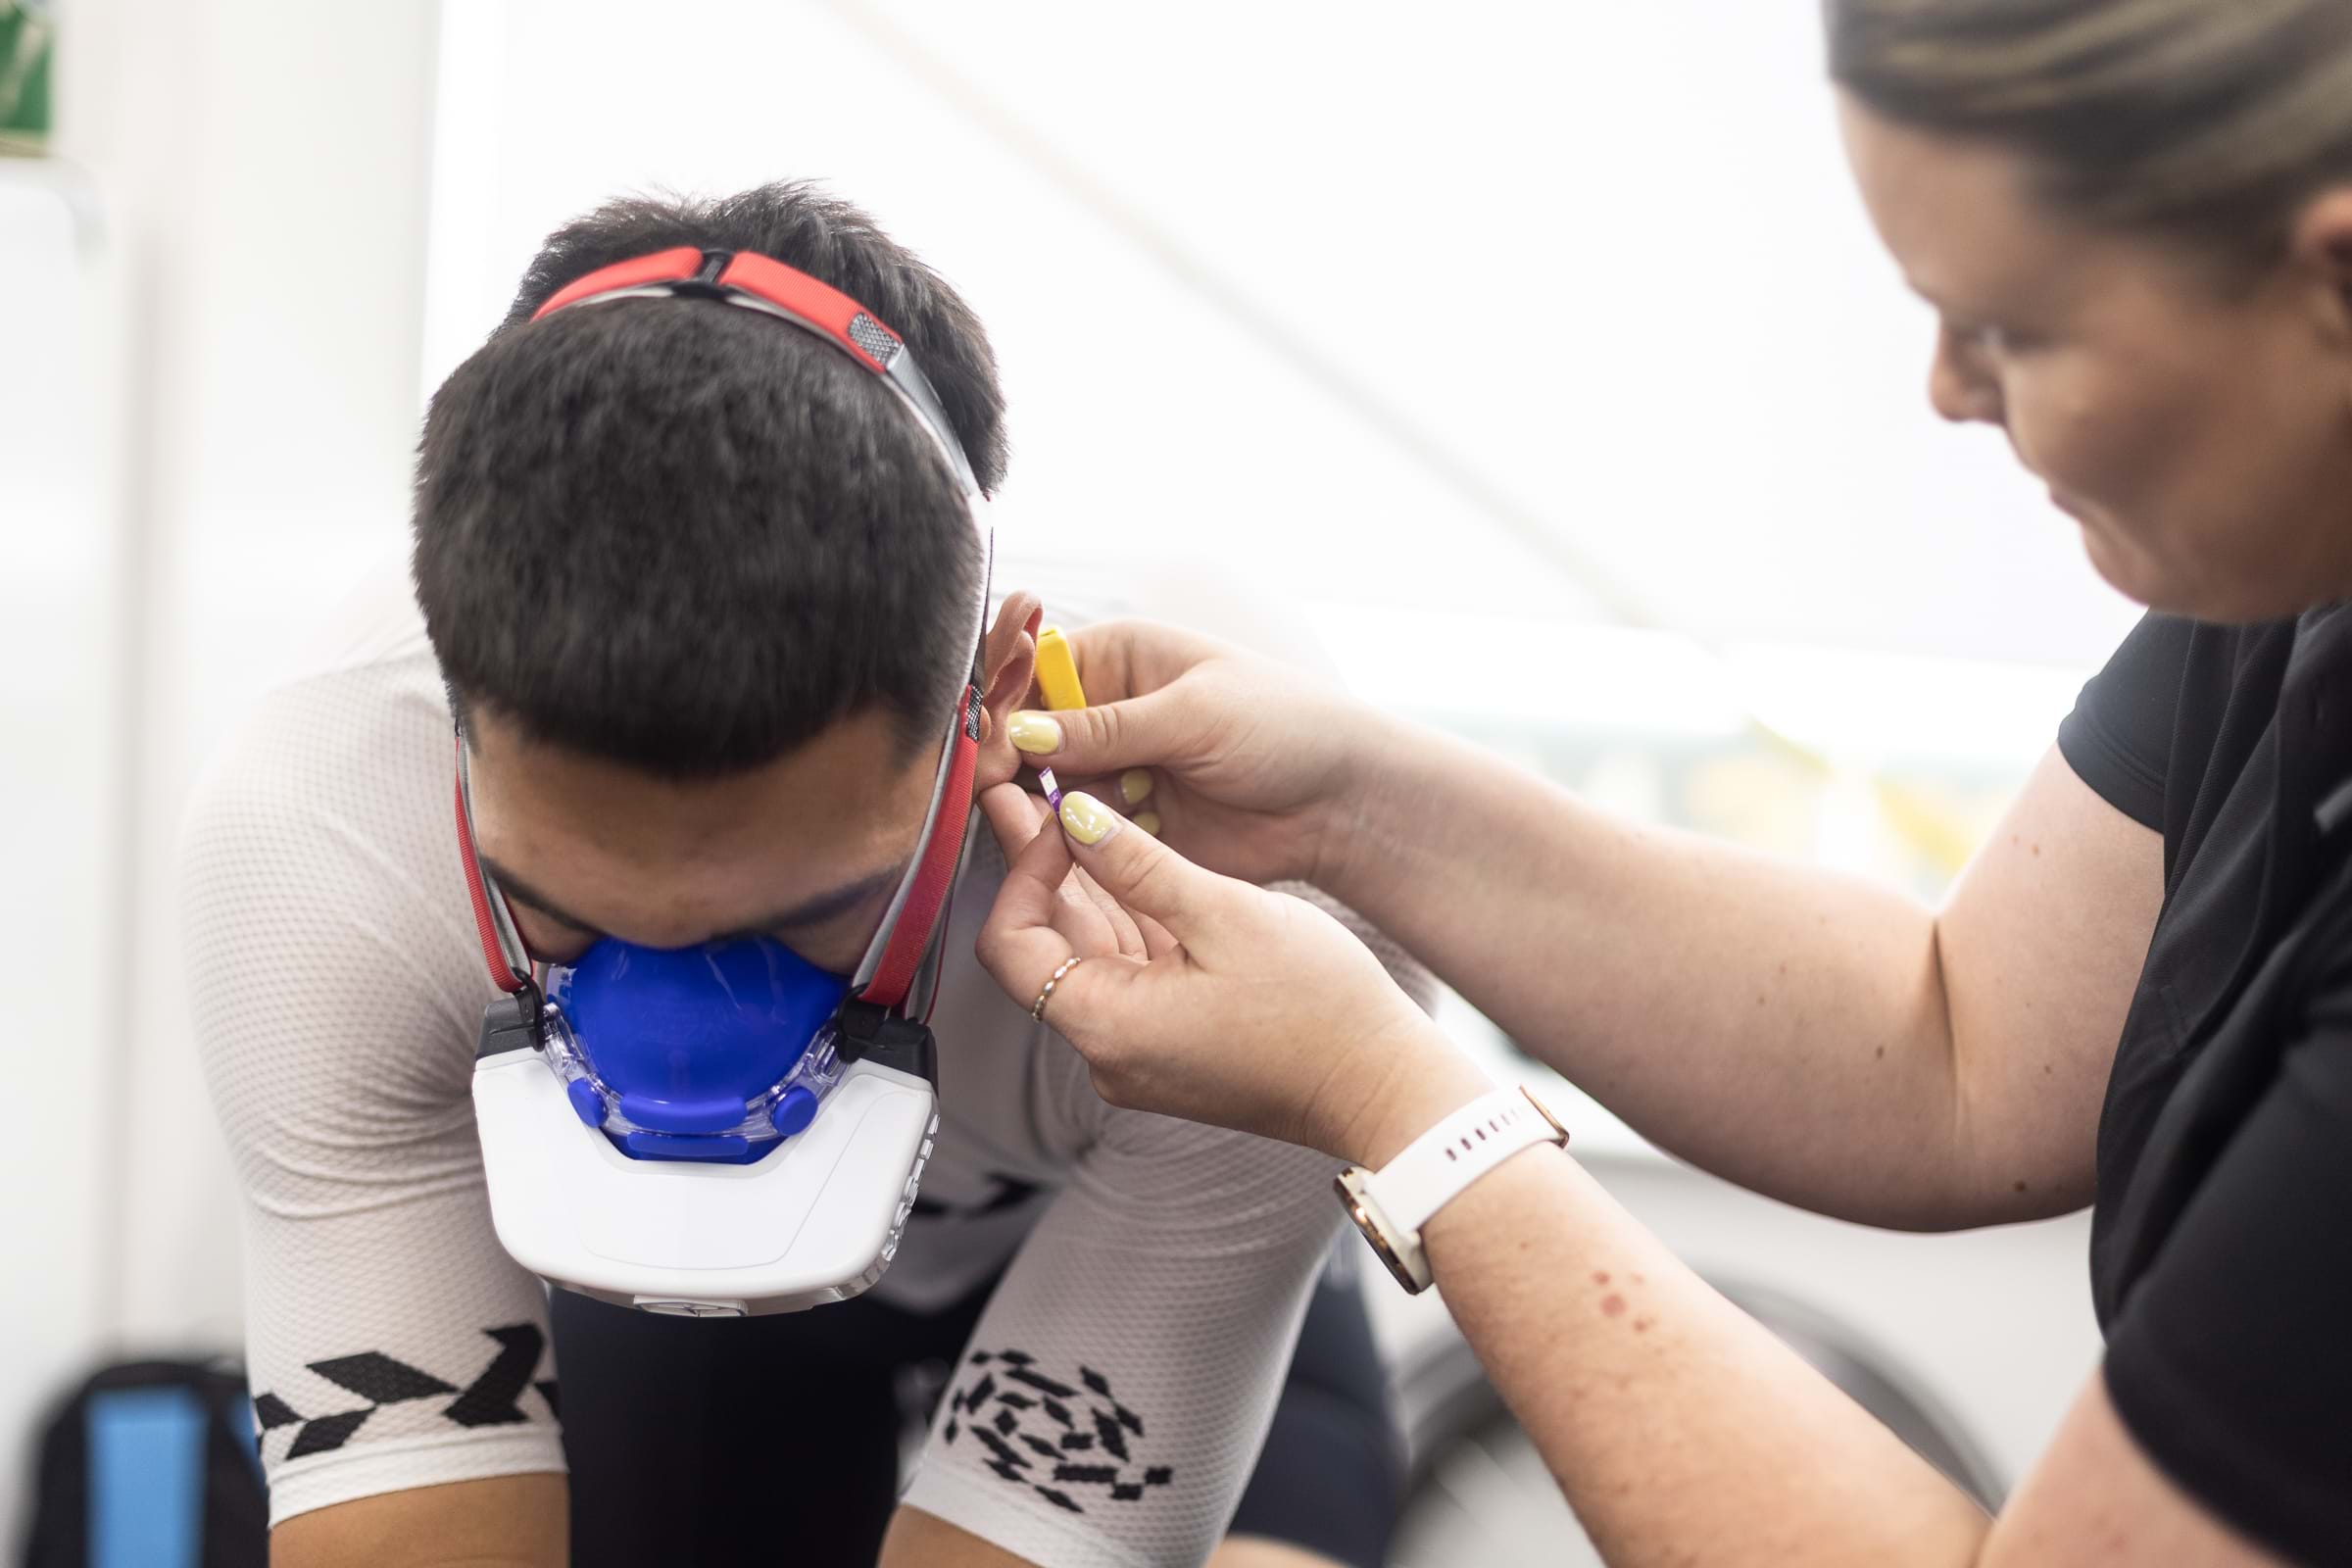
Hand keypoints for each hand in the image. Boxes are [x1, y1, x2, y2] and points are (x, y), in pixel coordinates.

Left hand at [975, 782, 1492, 1164]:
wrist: (1383, 1086)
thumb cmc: (1319, 1011)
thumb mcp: (1224, 914)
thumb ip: (1137, 864)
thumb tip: (1070, 815)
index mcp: (1106, 1025)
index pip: (1012, 944)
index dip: (1022, 871)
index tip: (1057, 816)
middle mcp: (1108, 1051)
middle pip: (1047, 947)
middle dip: (1044, 868)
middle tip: (1034, 794)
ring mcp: (1139, 1052)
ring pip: (1090, 956)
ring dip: (1084, 889)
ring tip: (1073, 814)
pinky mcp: (1171, 1045)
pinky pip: (1130, 973)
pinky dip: (1127, 920)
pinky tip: (1128, 865)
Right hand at [1005, 619, 1395, 889]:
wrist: (1342, 801)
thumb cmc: (1284, 727)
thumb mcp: (1192, 715)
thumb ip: (1106, 727)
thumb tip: (1020, 730)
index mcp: (1119, 659)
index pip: (1033, 675)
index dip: (1006, 707)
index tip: (994, 744)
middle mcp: (1109, 712)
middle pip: (1029, 737)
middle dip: (1016, 763)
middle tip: (1007, 790)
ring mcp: (1118, 771)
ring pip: (1048, 791)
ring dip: (1049, 806)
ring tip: (1061, 818)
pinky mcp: (1132, 827)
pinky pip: (1081, 836)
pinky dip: (1075, 844)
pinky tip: (1083, 846)